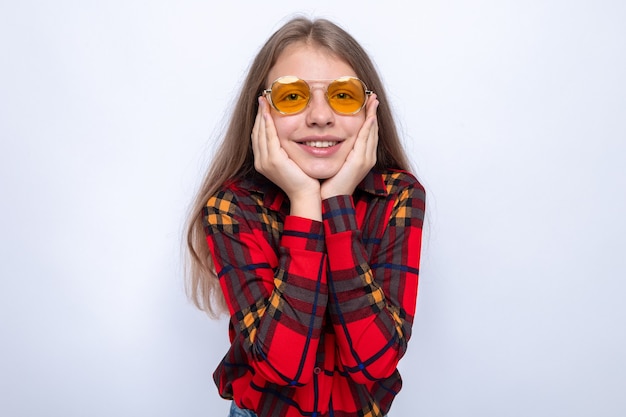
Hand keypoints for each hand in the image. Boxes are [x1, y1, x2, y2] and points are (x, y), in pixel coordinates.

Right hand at [251, 97, 321, 218]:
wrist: (307, 195)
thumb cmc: (304, 180)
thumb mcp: (292, 162)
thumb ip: (287, 150)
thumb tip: (290, 137)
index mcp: (264, 162)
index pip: (258, 136)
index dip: (260, 120)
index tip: (264, 106)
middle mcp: (261, 162)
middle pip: (256, 132)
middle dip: (259, 114)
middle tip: (263, 98)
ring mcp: (265, 161)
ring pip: (260, 132)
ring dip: (262, 115)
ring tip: (264, 101)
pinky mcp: (274, 160)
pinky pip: (269, 137)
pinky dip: (268, 123)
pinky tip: (269, 113)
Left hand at [321, 95, 378, 198]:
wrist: (330, 198)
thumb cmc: (330, 183)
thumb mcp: (335, 162)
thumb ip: (336, 151)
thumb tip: (327, 139)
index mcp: (362, 157)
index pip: (368, 133)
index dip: (369, 118)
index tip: (368, 104)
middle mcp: (367, 157)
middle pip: (373, 130)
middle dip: (373, 113)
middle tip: (373, 98)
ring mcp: (365, 159)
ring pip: (371, 132)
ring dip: (373, 115)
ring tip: (372, 101)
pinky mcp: (359, 161)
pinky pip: (365, 139)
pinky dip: (368, 126)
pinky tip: (369, 116)